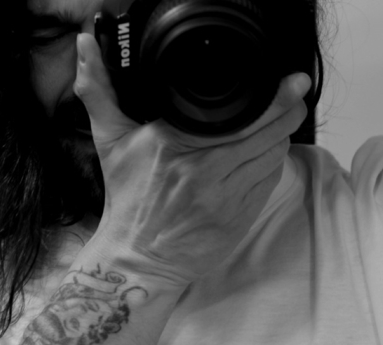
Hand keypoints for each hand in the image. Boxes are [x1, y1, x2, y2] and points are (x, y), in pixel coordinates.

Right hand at [75, 33, 310, 284]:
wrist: (138, 259)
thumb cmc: (128, 201)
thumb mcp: (111, 142)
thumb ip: (98, 91)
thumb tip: (84, 46)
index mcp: (176, 143)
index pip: (239, 113)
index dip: (271, 96)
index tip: (287, 81)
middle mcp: (204, 169)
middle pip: (265, 131)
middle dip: (288, 110)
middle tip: (298, 93)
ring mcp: (225, 197)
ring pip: (272, 156)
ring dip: (282, 137)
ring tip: (285, 121)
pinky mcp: (238, 219)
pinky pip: (268, 183)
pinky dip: (273, 166)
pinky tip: (269, 154)